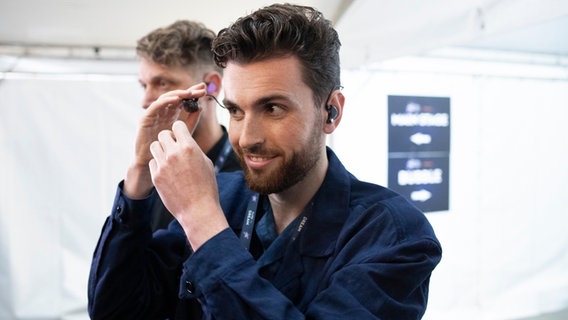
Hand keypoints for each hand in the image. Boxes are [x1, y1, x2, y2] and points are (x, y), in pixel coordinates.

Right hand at [123, 83, 206, 198]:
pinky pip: (154, 107)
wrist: (153, 168)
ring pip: (165, 100)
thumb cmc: (168, 153)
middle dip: (188, 92)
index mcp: (171, 116)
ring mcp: (153, 116)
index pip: (183, 101)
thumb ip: (191, 122)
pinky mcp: (145, 120)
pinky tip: (176, 100)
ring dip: (178, 94)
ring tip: (189, 92)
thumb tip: (200, 108)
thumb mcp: (183, 135)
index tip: (205, 90)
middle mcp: (162, 114)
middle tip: (200, 88)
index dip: (193, 94)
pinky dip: (165, 102)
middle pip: (176, 98)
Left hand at [149, 121, 228, 249]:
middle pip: (163, 134)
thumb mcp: (206, 163)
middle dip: (168, 139)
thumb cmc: (206, 187)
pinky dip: (158, 164)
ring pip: (154, 146)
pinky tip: (167, 172)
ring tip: (169, 159)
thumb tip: (186, 142)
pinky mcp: (156, 176)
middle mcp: (174, 153)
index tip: (181, 136)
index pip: (177, 125)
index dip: (180, 130)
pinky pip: (152, 162)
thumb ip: (194, 149)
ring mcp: (163, 165)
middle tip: (173, 147)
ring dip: (161, 150)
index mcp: (189, 147)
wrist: (198, 209)